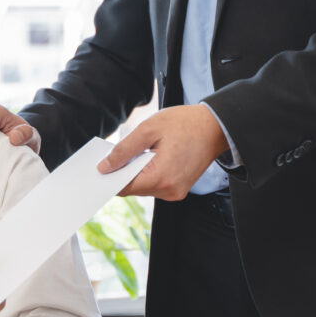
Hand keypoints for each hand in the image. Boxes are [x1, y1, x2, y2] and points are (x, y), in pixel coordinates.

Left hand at [97, 104, 229, 199]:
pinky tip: (150, 157)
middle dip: (123, 172)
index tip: (100, 167)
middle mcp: (169, 191)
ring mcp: (176, 192)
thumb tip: (105, 167)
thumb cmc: (185, 124)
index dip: (110, 177)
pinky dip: (148, 173)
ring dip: (136, 172)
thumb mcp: (148, 130)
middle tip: (119, 154)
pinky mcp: (179, 188)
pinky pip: (155, 184)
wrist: (215, 126)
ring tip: (141, 151)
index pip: (124, 187)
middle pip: (133, 189)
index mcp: (161, 178)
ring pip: (143, 187)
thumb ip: (124, 150)